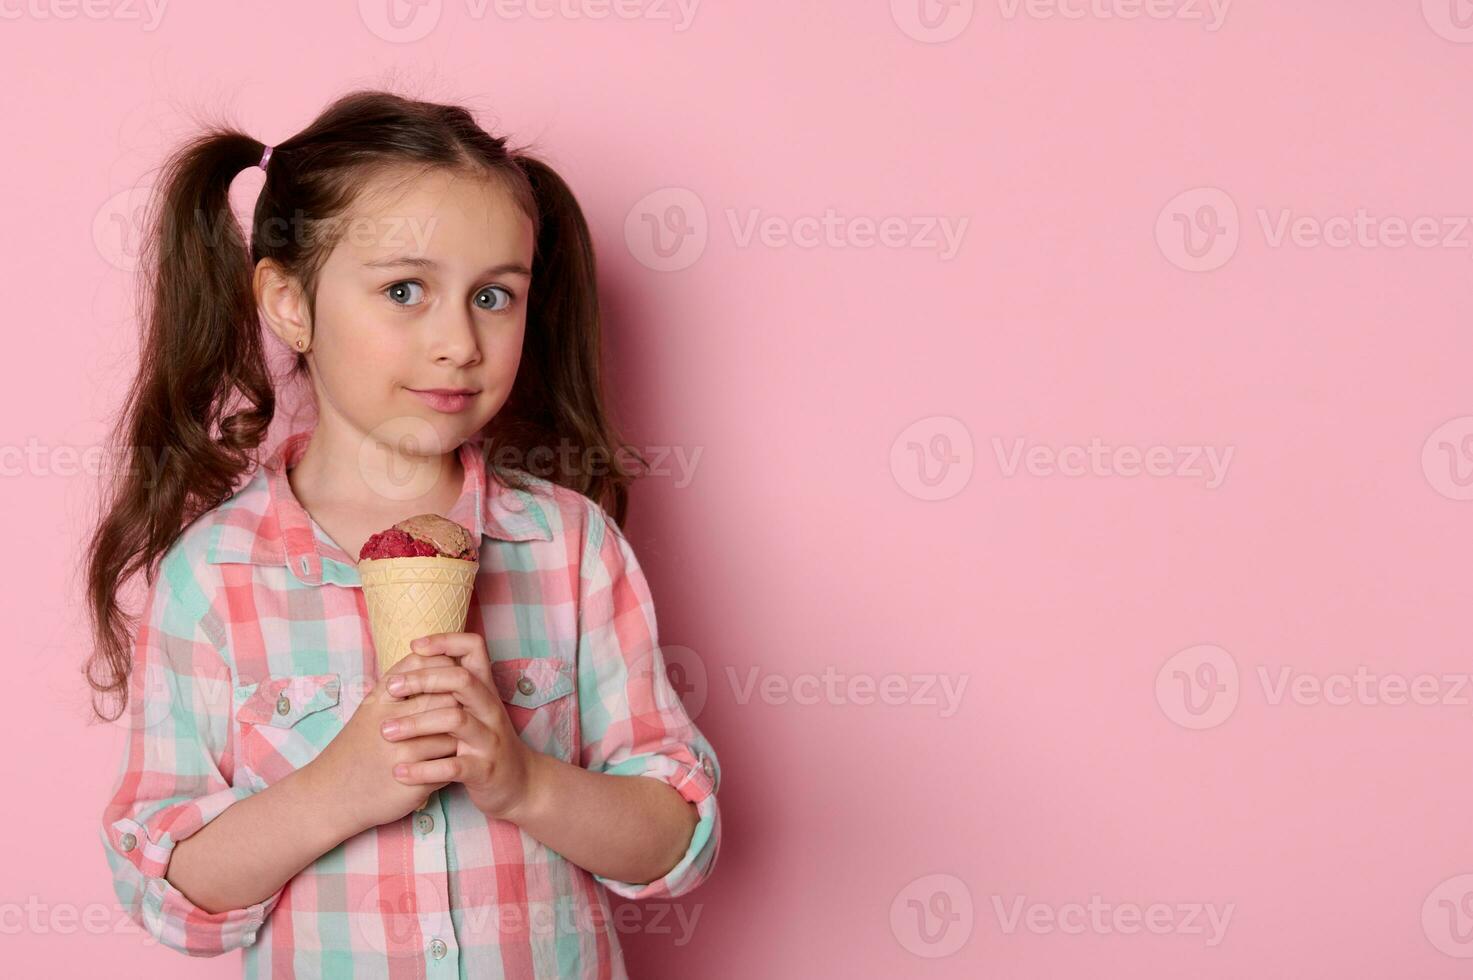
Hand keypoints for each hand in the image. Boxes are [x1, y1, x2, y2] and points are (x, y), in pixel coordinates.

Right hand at [304, 653, 461, 835]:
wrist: (330, 797)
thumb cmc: (357, 748)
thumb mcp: (371, 709)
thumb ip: (400, 685)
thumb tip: (438, 660)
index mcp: (380, 700)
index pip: (424, 668)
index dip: (444, 669)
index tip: (452, 678)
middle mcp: (391, 722)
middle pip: (447, 698)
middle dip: (460, 704)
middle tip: (465, 711)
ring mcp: (404, 752)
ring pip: (454, 733)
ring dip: (460, 737)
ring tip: (459, 739)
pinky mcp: (414, 780)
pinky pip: (450, 764)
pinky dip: (453, 762)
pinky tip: (448, 763)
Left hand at [378, 633, 539, 821]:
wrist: (519, 783)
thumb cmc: (484, 742)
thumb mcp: (474, 710)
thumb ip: (450, 689)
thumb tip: (413, 660)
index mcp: (485, 690)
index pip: (474, 648)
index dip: (446, 641)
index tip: (415, 646)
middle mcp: (490, 709)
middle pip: (462, 680)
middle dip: (423, 680)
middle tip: (390, 689)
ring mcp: (489, 739)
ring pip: (455, 720)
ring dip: (416, 724)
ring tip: (386, 731)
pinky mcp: (484, 770)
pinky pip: (453, 767)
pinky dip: (423, 769)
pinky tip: (399, 772)